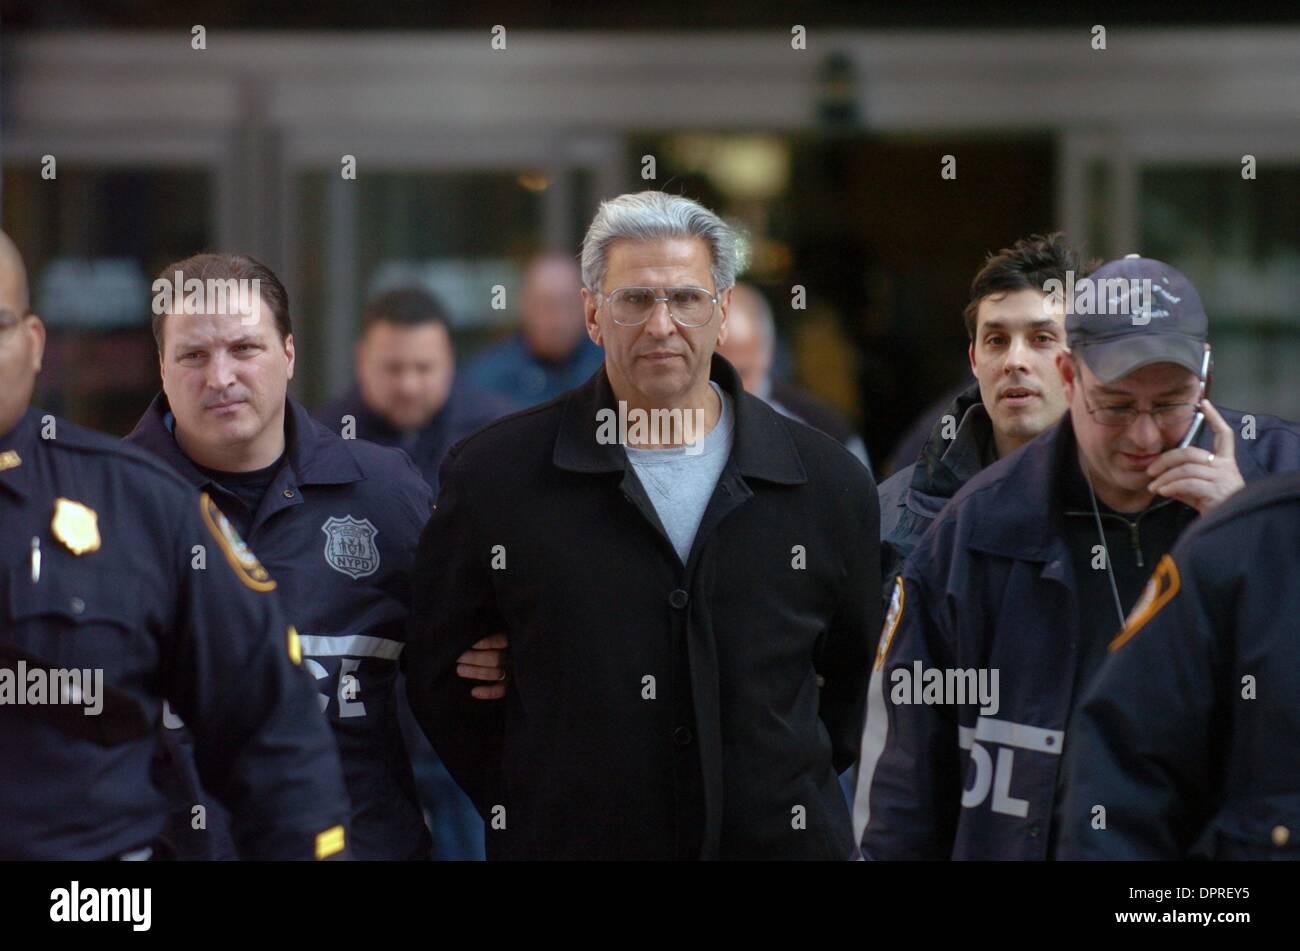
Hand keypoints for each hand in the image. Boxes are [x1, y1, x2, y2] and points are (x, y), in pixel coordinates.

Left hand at [456, 633, 509, 699]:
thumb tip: (466, 630)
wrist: (511, 657)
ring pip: (495, 674)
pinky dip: (488, 693)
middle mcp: (512, 656)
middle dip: (474, 659)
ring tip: (459, 670)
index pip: (500, 641)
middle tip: (459, 657)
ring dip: (475, 672)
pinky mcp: (510, 684)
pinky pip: (500, 691)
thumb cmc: (492, 642)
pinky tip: (473, 692)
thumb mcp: (495, 631)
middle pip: (495, 659)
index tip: (470, 643)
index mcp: (510, 640)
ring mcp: (512, 670)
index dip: (485, 643)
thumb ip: (486, 632)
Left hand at [1146, 399, 1243, 515]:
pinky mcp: (1216, 491)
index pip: (1224, 434)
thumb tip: (1160, 479)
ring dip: (1164, 478)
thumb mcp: (1196, 490)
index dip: (1215, 417)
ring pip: (1186, 469)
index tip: (1203, 403)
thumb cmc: (1213, 507)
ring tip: (1153, 487)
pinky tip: (1162, 492)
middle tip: (1150, 471)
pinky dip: (1171, 487)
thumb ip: (1182, 480)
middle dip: (1165, 460)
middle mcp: (1225, 466)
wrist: (1229, 527)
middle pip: (1190, 453)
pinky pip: (1187, 484)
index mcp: (1224, 461)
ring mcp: (1222, 478)